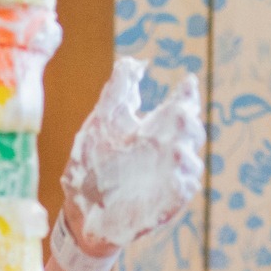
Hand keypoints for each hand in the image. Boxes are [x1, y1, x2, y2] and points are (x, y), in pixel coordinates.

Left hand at [58, 57, 202, 257]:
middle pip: (191, 134)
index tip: (187, 83)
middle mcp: (166, 153)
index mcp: (154, 130)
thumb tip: (132, 61)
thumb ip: (116, 94)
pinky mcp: (163, 207)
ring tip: (176, 150)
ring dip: (185, 158)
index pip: (179, 107)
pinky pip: (179, 196)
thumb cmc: (91, 164)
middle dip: (188, 124)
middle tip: (180, 113)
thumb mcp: (100, 124)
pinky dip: (180, 188)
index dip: (186, 95)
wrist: (80, 210)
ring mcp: (167, 180)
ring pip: (190, 165)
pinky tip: (176, 180)